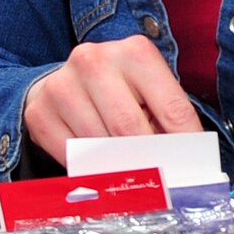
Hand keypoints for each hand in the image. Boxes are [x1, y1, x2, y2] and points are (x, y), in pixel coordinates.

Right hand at [21, 34, 202, 164]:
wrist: (65, 81)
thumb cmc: (119, 91)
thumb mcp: (150, 93)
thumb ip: (169, 120)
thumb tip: (190, 164)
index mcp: (134, 52)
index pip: (172, 109)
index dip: (187, 147)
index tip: (195, 172)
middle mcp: (94, 60)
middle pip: (131, 129)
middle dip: (150, 161)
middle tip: (161, 181)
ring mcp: (62, 85)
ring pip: (100, 146)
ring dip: (118, 166)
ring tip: (127, 169)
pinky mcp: (39, 112)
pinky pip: (71, 156)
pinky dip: (89, 169)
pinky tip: (97, 163)